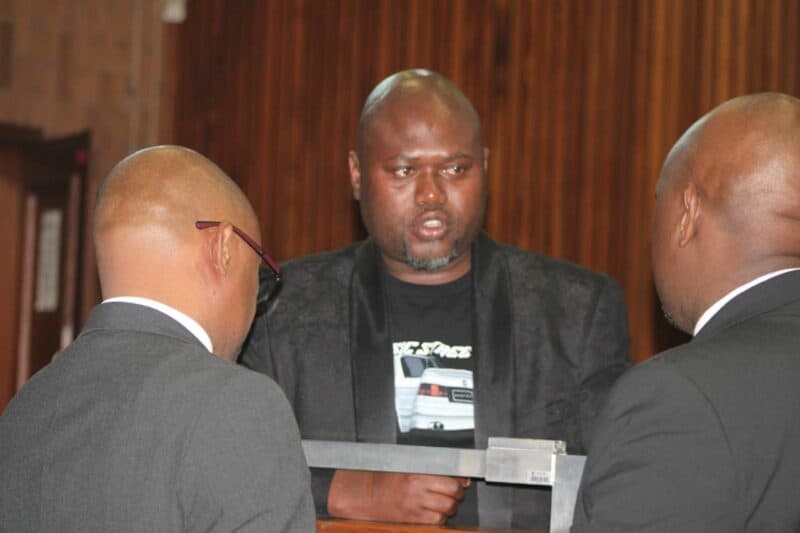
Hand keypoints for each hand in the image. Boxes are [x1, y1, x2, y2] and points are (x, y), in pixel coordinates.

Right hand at [327, 469, 469, 523]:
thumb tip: (456, 476)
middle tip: (453, 493)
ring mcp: (414, 505)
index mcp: (416, 472)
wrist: (366, 494)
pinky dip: (440, 519)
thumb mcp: (407, 466)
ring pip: (447, 508)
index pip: (449, 476)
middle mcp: (416, 488)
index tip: (461, 481)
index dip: (459, 480)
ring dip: (450, 507)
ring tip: (443, 504)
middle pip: (452, 492)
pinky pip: (436, 521)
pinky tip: (435, 514)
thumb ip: (431, 468)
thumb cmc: (386, 478)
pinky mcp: (412, 519)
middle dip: (457, 494)